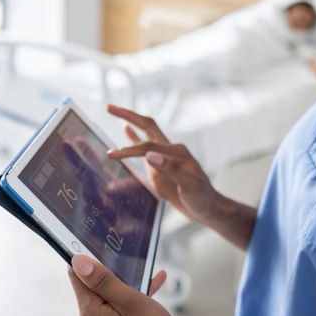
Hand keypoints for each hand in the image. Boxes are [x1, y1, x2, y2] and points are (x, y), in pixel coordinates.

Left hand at [69, 254, 179, 315]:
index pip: (77, 276)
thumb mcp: (132, 302)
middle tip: (134, 266)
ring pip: (108, 298)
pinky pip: (116, 311)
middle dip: (115, 275)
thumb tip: (78, 261)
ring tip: (148, 278)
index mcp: (89, 315)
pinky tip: (150, 291)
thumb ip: (104, 281)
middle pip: (94, 287)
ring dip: (127, 287)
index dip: (90, 258)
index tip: (103, 247)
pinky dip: (131, 301)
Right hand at [106, 104, 218, 224]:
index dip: (130, 149)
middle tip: (108, 107)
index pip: (148, 145)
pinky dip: (134, 136)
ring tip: (111, 111)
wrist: (207, 207)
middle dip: (127, 115)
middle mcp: (170, 149)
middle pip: (147, 125)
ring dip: (129, 121)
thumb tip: (150, 155)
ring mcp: (165, 155)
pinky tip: (126, 128)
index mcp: (178, 151)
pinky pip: (145, 146)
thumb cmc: (201, 197)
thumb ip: (171, 170)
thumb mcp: (189, 186)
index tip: (113, 155)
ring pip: (145, 132)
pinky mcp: (160, 164)